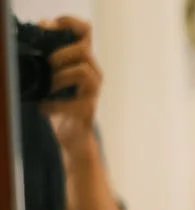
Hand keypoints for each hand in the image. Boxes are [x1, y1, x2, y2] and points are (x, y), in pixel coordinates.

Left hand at [38, 16, 101, 159]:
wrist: (72, 137)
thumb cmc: (61, 105)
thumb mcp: (52, 77)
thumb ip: (48, 57)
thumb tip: (36, 30)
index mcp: (83, 61)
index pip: (84, 31)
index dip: (69, 23)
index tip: (49, 25)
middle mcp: (92, 73)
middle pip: (84, 49)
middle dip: (62, 52)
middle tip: (49, 63)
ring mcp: (92, 91)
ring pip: (83, 70)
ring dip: (60, 76)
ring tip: (49, 85)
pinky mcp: (88, 110)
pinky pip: (72, 101)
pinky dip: (54, 103)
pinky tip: (45, 107)